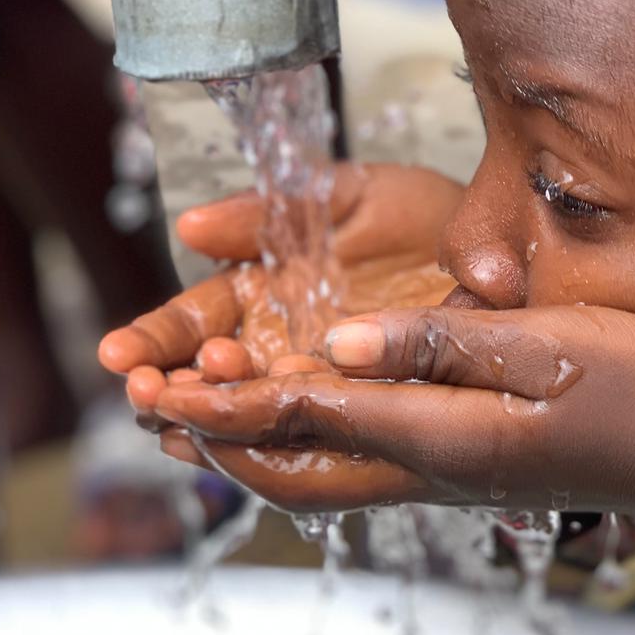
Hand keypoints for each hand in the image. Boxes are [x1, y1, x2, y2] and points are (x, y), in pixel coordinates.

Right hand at [99, 163, 461, 408]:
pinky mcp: (365, 412)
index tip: (122, 356)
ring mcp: (320, 385)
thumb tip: (192, 227)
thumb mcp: (349, 196)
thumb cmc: (429, 220)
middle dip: (170, 390)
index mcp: (265, 292)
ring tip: (181, 414)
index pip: (193, 323)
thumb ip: (271, 211)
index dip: (156, 341)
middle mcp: (280, 347)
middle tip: (148, 394)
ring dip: (210, 418)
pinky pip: (316, 436)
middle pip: (206, 381)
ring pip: (249, 415)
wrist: (512, 253)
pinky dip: (279, 437)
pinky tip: (249, 433)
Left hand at [151, 302, 634, 518]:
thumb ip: (438, 342)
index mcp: (442, 434)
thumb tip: (334, 339)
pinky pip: (366, 461)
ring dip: (257, 442)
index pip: (306, 420)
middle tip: (155, 407)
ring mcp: (455, 472)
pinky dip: (311, 439)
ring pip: (325, 472)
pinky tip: (306, 407)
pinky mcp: (476, 464)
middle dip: (219, 441)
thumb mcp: (544, 347)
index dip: (225, 405)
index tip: (157, 391)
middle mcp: (434, 466)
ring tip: (202, 409)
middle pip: (298, 470)